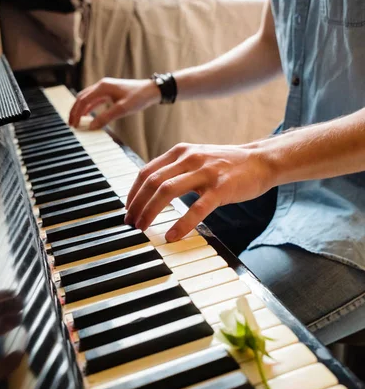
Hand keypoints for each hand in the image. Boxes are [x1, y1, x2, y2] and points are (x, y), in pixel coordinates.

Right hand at [69, 77, 160, 129]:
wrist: (152, 90)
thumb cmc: (139, 97)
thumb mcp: (122, 109)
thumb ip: (105, 118)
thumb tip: (91, 126)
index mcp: (102, 87)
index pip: (83, 100)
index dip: (76, 113)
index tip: (73, 125)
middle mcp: (101, 85)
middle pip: (82, 98)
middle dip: (75, 111)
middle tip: (71, 124)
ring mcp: (105, 88)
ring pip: (87, 98)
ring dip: (81, 109)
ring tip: (77, 121)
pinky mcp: (110, 92)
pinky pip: (95, 99)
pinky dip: (89, 107)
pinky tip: (87, 116)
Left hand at [124, 142, 273, 241]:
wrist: (261, 160)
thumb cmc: (227, 164)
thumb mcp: (197, 158)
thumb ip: (176, 169)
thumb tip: (151, 191)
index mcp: (181, 151)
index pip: (146, 171)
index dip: (133, 193)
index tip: (128, 210)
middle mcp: (190, 158)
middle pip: (152, 182)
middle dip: (136, 205)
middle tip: (130, 223)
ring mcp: (205, 172)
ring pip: (167, 191)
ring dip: (150, 212)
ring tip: (143, 229)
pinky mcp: (221, 188)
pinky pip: (196, 209)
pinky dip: (181, 224)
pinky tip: (172, 236)